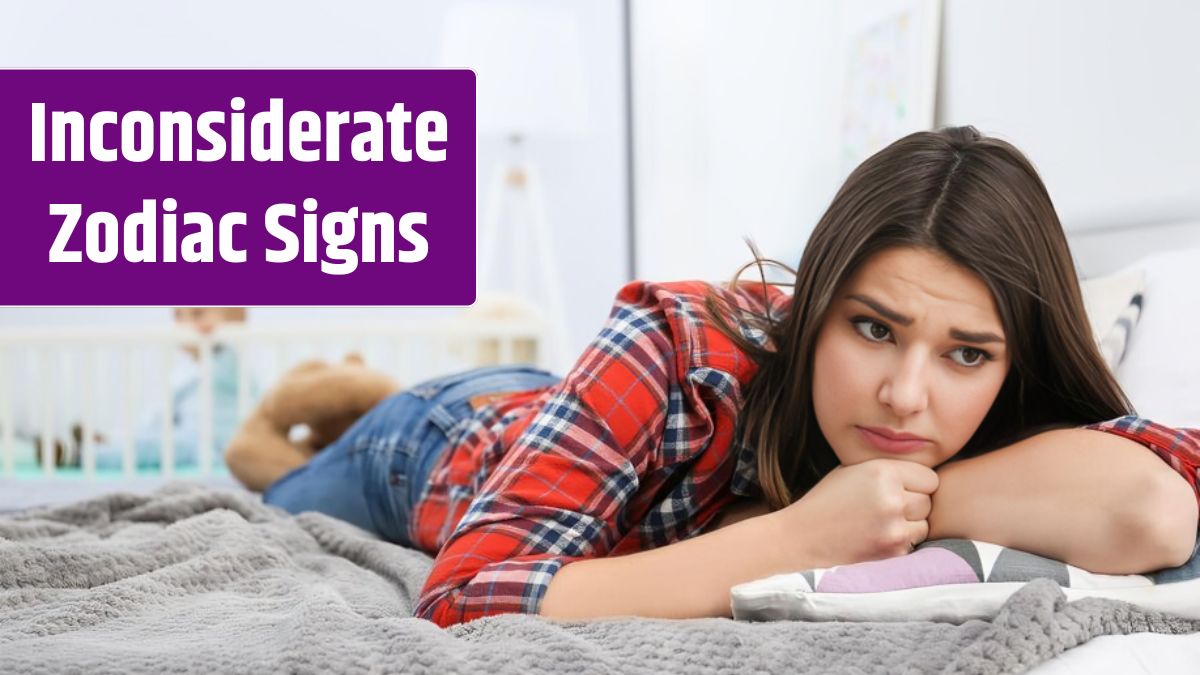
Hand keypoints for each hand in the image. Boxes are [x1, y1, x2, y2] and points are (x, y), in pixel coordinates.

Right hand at [770, 458, 938, 567]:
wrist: (801, 537)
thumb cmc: (826, 501)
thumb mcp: (852, 471)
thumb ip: (887, 471)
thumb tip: (921, 476)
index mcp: (883, 472)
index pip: (929, 478)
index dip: (916, 484)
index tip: (900, 490)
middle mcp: (892, 498)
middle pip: (928, 501)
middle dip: (913, 505)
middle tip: (887, 509)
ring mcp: (894, 528)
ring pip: (924, 525)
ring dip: (909, 525)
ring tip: (882, 523)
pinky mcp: (892, 551)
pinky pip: (912, 544)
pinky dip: (899, 542)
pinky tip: (876, 537)